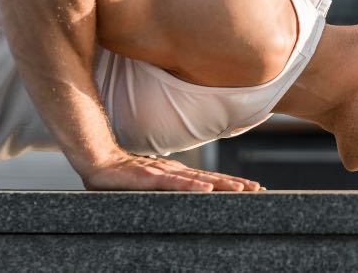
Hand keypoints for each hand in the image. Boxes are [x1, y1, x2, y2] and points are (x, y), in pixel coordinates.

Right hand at [81, 151, 264, 191]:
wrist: (100, 163)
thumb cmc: (125, 178)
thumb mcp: (153, 185)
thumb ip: (169, 189)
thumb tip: (190, 195)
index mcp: (178, 175)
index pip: (210, 179)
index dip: (231, 183)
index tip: (253, 187)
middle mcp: (175, 172)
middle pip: (211, 178)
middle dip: (235, 184)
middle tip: (258, 188)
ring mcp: (163, 173)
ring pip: (198, 179)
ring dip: (221, 184)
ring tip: (242, 189)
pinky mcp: (149, 177)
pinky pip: (173, 183)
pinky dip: (191, 186)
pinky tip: (206, 189)